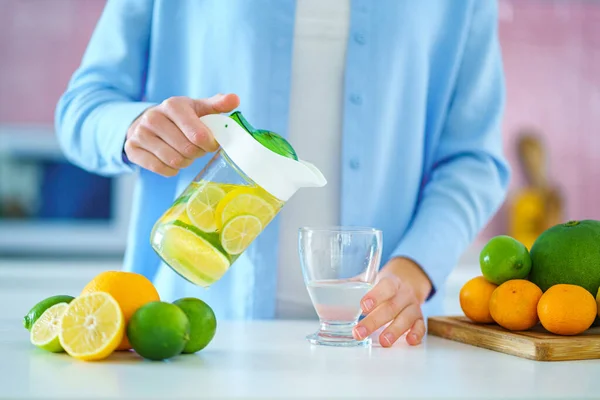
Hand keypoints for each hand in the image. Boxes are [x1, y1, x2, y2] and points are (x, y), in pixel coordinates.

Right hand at [125, 93, 239, 176]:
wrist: (147, 122)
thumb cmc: (180, 118)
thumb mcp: (198, 108)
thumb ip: (217, 105)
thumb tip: (235, 99)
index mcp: (173, 105)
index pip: (198, 136)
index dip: (209, 145)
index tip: (210, 144)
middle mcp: (153, 117)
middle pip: (187, 150)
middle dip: (197, 153)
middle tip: (196, 149)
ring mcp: (140, 133)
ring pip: (173, 161)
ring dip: (184, 162)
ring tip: (184, 153)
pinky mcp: (132, 149)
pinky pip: (159, 168)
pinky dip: (170, 170)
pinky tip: (171, 160)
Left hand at [353, 257, 431, 346]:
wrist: (409, 281)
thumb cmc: (383, 285)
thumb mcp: (370, 279)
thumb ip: (353, 285)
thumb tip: (329, 288)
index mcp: (391, 281)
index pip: (385, 286)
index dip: (375, 295)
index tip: (363, 306)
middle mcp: (404, 293)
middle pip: (391, 307)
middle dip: (375, 321)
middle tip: (359, 332)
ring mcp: (413, 305)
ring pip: (407, 317)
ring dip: (394, 330)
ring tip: (383, 342)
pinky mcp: (419, 318)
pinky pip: (421, 326)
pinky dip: (417, 334)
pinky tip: (409, 341)